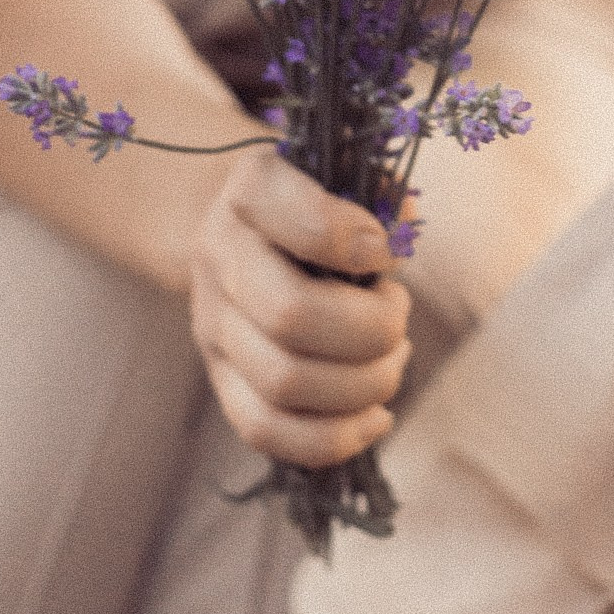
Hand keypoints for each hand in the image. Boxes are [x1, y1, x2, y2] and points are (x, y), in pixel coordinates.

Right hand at [189, 146, 411, 467]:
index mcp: (250, 190)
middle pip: (291, 315)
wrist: (251, 232)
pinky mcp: (221, 380)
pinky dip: (334, 437)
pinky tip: (378, 416)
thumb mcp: (345, 175)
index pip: (287, 212)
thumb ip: (380, 194)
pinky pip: (266, 432)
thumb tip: (401, 227)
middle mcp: (218, 256)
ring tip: (393, 357)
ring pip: (284, 383)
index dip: (349, 238)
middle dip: (370, 328)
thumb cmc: (318, 202)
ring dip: (363, 382)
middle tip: (398, 312)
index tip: (388, 250)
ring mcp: (212, 325)